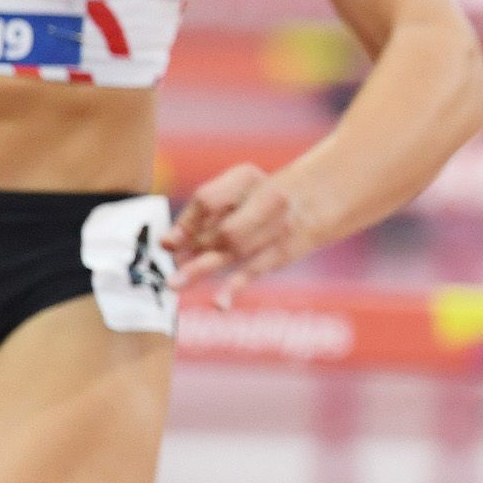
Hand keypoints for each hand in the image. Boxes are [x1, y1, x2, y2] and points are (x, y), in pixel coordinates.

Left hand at [164, 165, 311, 305]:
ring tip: (174, 285)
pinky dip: (236, 287)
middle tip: (175, 265)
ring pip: (235, 250)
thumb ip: (199, 216)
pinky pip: (256, 270)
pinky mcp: (284, 251)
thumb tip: (166, 245)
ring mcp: (279, 226)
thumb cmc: (257, 198)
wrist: (315, 198)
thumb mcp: (233, 192)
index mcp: (246, 178)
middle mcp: (267, 198)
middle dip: (196, 249)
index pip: (207, 201)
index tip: (167, 245)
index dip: (185, 225)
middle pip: (222, 229)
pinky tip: (219, 304)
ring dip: (201, 268)